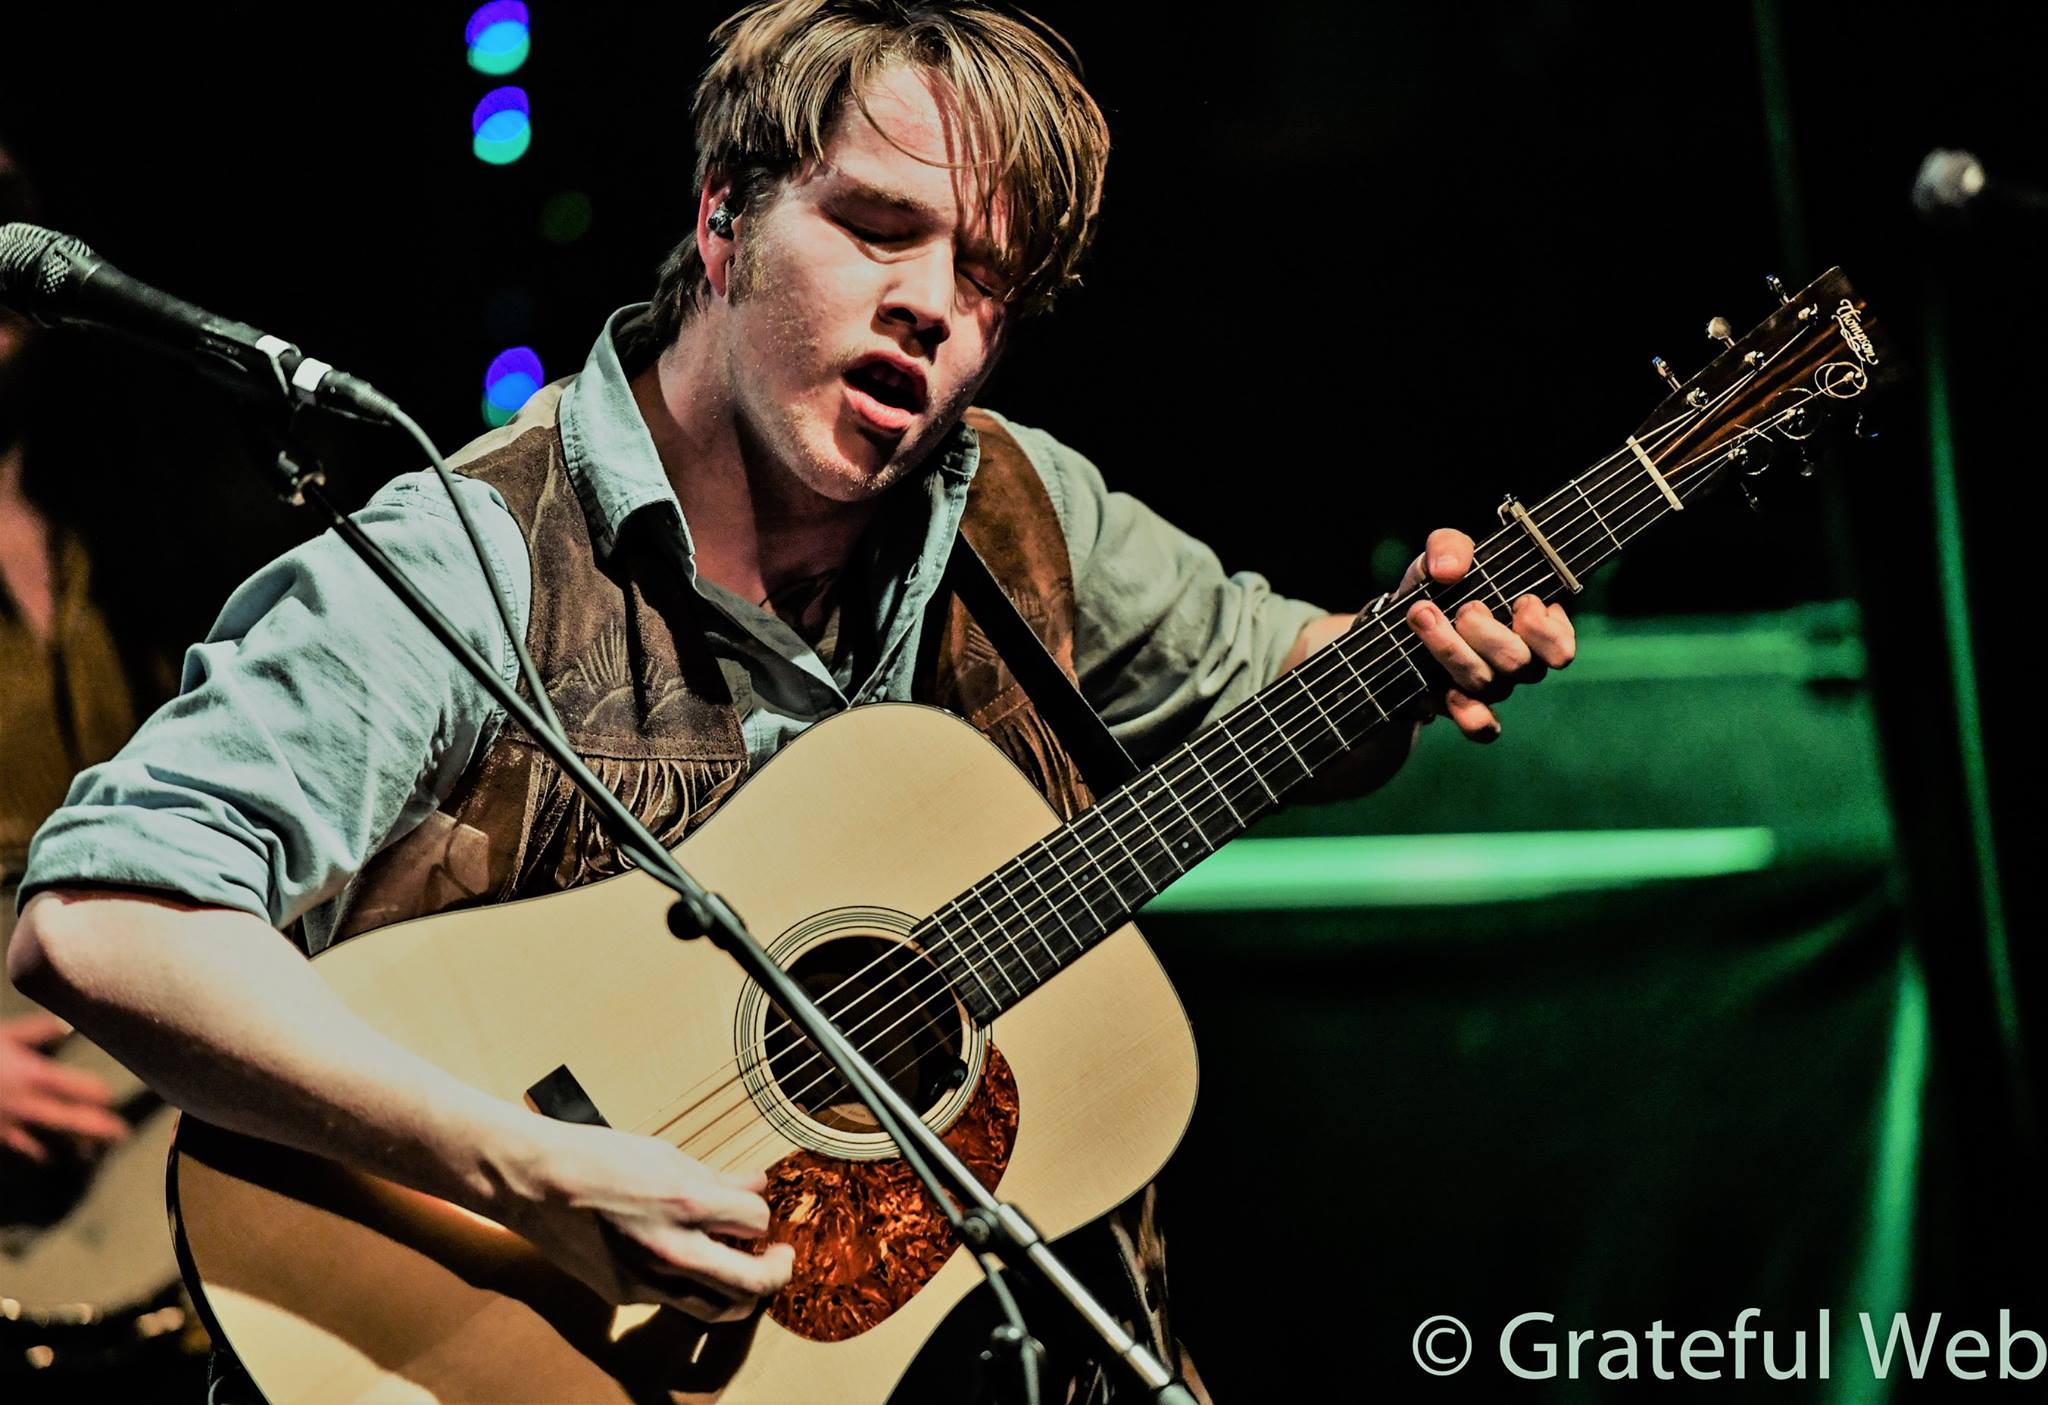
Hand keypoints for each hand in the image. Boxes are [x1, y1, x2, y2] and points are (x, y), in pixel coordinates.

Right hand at [0, 1011, 127, 1161]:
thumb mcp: (5, 1034)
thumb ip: (37, 1031)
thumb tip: (66, 1026)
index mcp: (32, 1075)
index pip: (77, 1089)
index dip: (96, 1094)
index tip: (110, 1097)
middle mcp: (25, 1103)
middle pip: (69, 1120)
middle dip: (97, 1128)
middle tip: (121, 1134)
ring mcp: (8, 1123)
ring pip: (47, 1139)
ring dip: (71, 1146)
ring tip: (91, 1153)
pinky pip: (20, 1146)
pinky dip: (37, 1152)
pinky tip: (49, 1158)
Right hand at [497, 1119, 794, 1320]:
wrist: (535, 1183)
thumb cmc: (598, 1157)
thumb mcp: (666, 1154)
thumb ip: (716, 1176)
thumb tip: (756, 1183)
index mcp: (687, 1203)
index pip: (757, 1220)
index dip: (761, 1214)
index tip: (756, 1209)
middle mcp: (673, 1249)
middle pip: (753, 1283)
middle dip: (777, 1272)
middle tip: (780, 1259)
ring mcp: (649, 1279)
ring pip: (719, 1308)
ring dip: (743, 1294)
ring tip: (747, 1272)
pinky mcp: (626, 1294)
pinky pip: (676, 1302)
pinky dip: (695, 1288)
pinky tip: (693, 1266)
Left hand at [1398, 527, 1575, 740]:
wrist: (1401, 619)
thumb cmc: (1439, 584)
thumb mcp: (1441, 554)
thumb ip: (1449, 546)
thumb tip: (1449, 570)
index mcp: (1534, 627)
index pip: (1562, 649)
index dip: (1541, 629)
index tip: (1518, 600)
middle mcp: (1520, 661)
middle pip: (1519, 665)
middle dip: (1485, 633)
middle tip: (1464, 608)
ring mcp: (1493, 686)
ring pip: (1489, 686)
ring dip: (1453, 651)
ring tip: (1424, 616)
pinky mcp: (1465, 706)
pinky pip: (1481, 728)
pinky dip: (1469, 714)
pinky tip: (1447, 692)